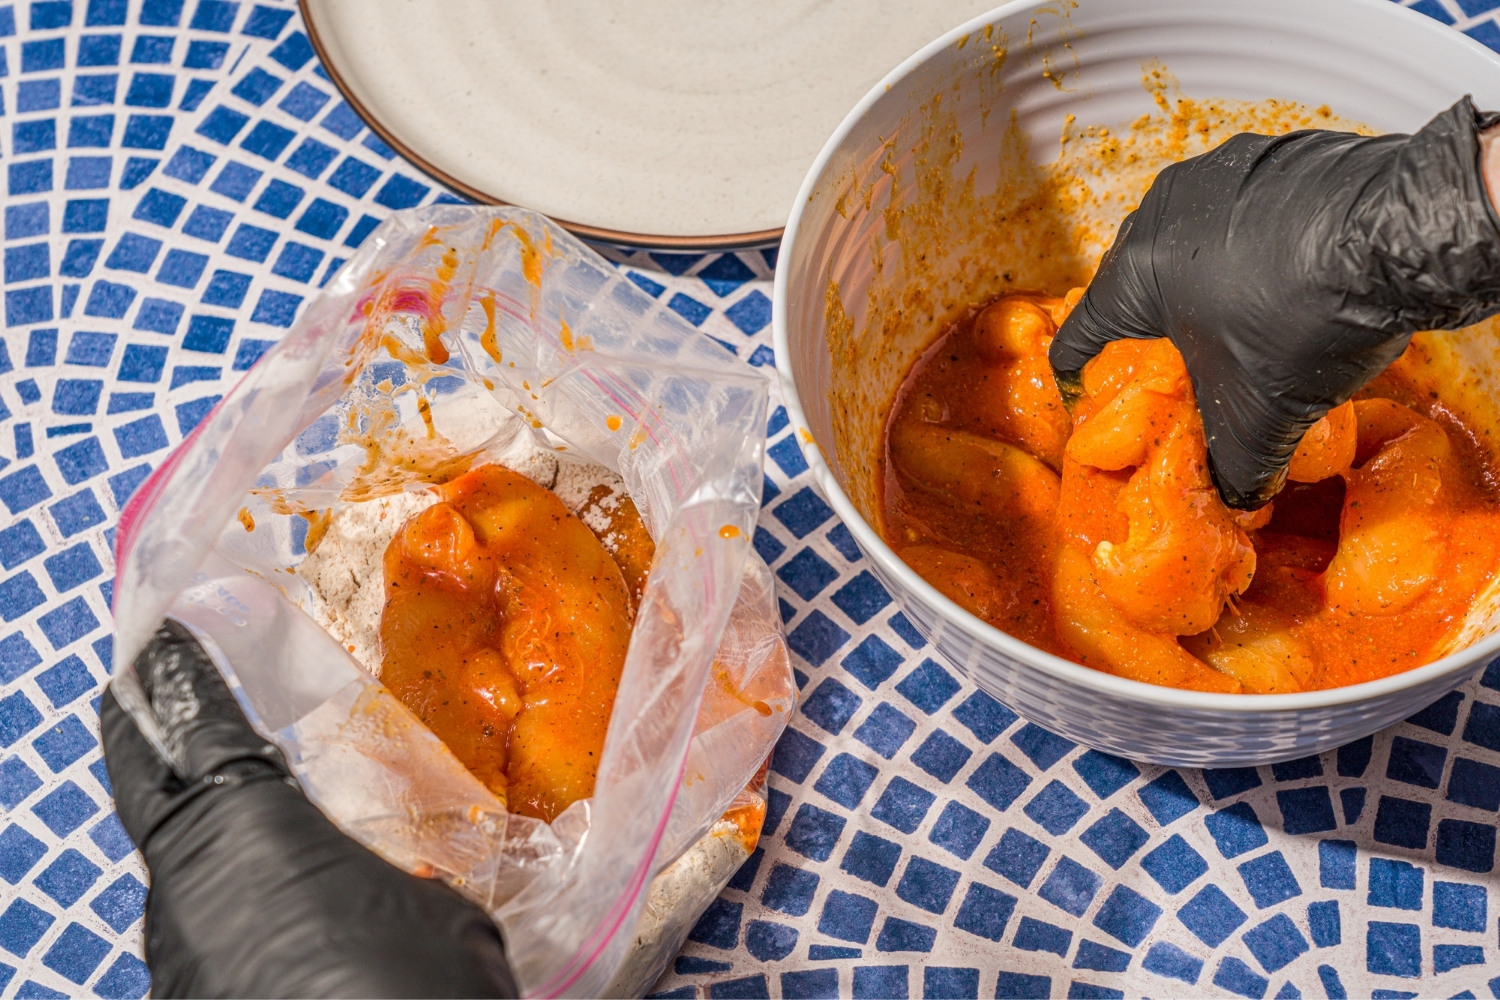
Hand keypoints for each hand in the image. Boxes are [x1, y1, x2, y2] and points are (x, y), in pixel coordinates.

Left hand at [101, 620, 516, 998]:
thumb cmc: (414, 987)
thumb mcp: (441, 917)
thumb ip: (402, 880)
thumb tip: (404, 881)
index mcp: (241, 831)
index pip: (186, 730)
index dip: (174, 680)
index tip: (161, 642)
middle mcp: (186, 892)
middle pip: (166, 809)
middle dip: (182, 772)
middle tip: (206, 734)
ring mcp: (177, 964)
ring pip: (190, 888)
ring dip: (227, 864)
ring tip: (289, 855)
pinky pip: (210, 945)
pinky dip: (244, 926)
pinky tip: (302, 939)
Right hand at [1049, 97, 1499, 508]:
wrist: (1402, 234)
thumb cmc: (1303, 318)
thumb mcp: (1262, 414)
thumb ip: (1237, 463)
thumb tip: (1239, 496)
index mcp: (1139, 269)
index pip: (1087, 324)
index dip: (1076, 358)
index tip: (1069, 371)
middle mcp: (1169, 208)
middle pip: (1141, 274)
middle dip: (1150, 316)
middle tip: (1168, 353)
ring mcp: (1228, 172)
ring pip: (1198, 235)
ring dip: (1209, 275)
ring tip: (1237, 314)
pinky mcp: (1285, 156)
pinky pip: (1254, 209)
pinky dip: (1261, 244)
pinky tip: (1293, 275)